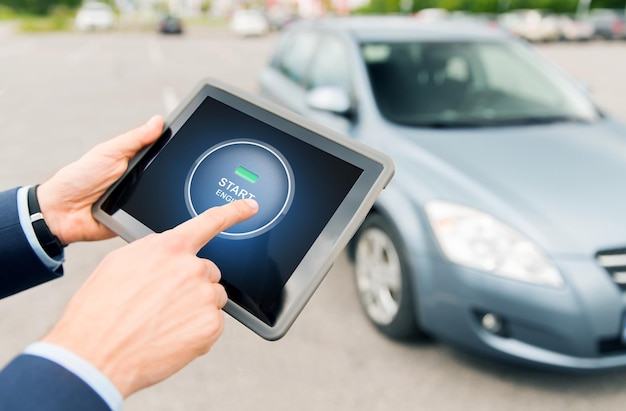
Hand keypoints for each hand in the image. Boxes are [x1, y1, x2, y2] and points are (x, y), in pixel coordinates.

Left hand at [37, 115, 163, 244]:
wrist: (62, 212)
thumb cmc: (79, 178)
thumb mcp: (109, 152)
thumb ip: (135, 139)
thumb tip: (158, 121)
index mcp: (135, 162)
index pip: (162, 153)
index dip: (174, 148)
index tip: (185, 140)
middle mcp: (140, 181)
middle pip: (167, 176)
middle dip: (169, 174)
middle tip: (164, 170)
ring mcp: (140, 201)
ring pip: (164, 198)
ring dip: (161, 197)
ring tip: (146, 192)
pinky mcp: (138, 220)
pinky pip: (153, 218)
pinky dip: (153, 215)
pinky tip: (149, 210)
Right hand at [42, 198, 257, 397]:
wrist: (96, 355)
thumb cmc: (101, 312)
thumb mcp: (119, 263)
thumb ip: (153, 251)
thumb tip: (168, 251)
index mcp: (168, 248)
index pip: (209, 221)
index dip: (233, 212)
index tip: (249, 206)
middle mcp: (191, 268)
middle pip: (208, 271)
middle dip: (192, 284)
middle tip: (163, 303)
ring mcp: (204, 297)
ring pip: (212, 298)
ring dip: (196, 307)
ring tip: (163, 321)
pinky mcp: (210, 325)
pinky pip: (212, 323)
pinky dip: (197, 331)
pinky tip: (171, 336)